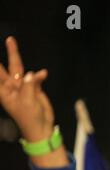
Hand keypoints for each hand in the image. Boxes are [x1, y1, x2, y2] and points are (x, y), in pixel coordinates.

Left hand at [0, 37, 66, 166]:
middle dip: (4, 54)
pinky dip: (39, 75)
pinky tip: (43, 74)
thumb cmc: (29, 117)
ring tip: (11, 41)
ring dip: (16, 56)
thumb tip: (33, 73)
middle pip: (7, 67)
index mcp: (4, 91)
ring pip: (20, 69)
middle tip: (4, 39)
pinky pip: (36, 78)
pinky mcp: (35, 89)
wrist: (42, 127)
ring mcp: (24, 87)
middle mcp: (12, 87)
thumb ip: (29, 85)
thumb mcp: (27, 101)